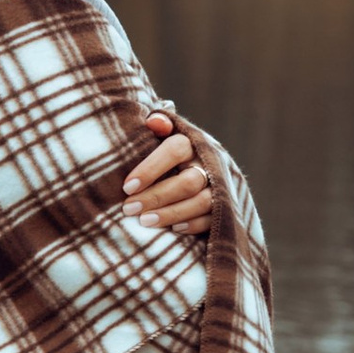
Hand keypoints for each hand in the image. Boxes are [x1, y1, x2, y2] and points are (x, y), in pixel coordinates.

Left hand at [125, 113, 211, 237]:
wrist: (202, 167)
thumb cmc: (168, 151)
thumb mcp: (162, 135)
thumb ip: (158, 124)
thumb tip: (154, 122)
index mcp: (193, 141)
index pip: (175, 150)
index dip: (151, 168)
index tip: (127, 187)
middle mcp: (210, 162)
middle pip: (188, 181)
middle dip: (157, 196)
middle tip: (129, 208)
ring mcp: (220, 185)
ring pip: (201, 201)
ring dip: (172, 213)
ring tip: (144, 221)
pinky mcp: (226, 207)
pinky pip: (212, 219)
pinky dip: (193, 224)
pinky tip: (173, 230)